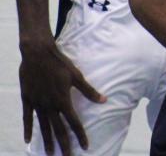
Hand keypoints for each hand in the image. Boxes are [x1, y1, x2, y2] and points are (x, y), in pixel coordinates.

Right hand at [19, 39, 105, 155]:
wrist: (38, 53)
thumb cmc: (60, 63)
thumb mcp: (77, 76)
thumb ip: (89, 91)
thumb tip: (104, 100)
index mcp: (63, 100)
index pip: (74, 123)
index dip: (80, 135)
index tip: (85, 147)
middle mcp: (50, 105)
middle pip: (58, 129)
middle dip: (63, 145)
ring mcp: (37, 104)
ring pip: (43, 127)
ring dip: (47, 141)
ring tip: (50, 154)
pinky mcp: (27, 100)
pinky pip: (27, 118)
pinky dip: (28, 129)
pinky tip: (27, 140)